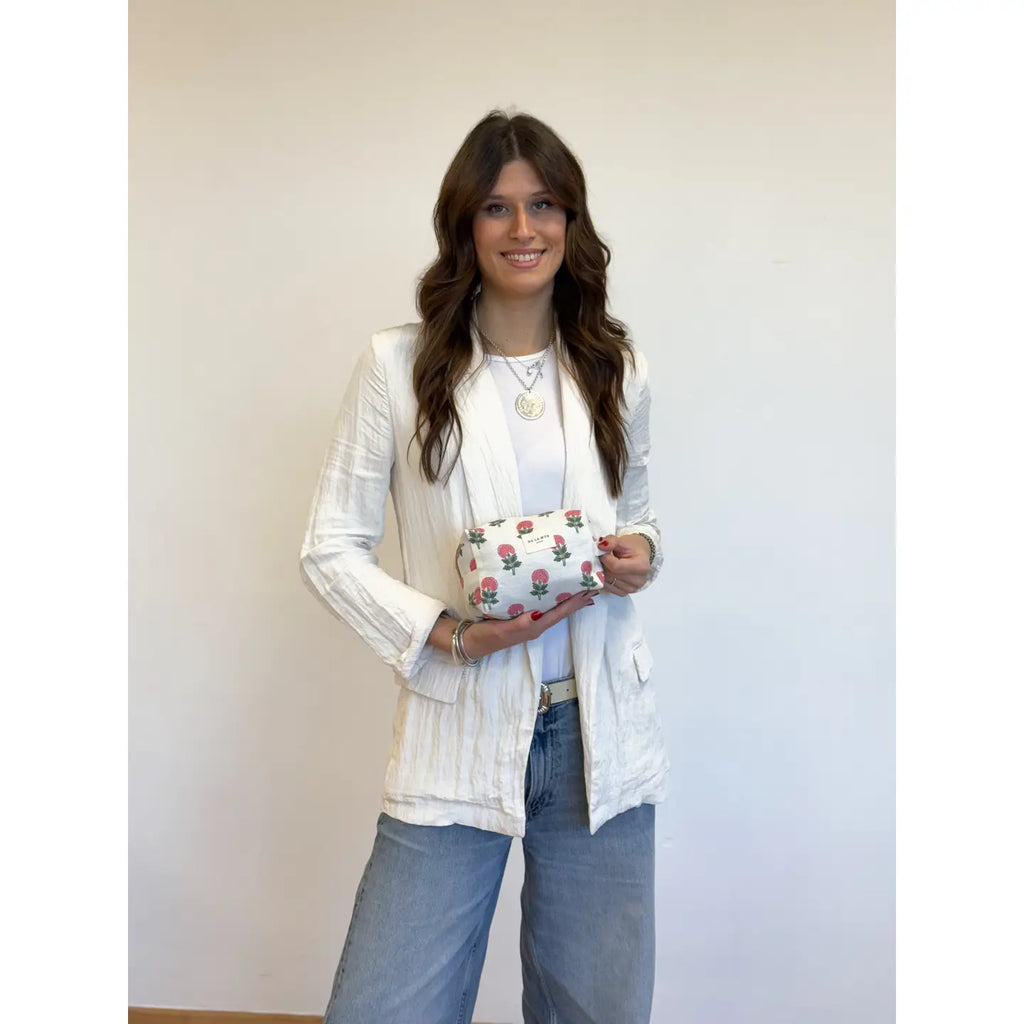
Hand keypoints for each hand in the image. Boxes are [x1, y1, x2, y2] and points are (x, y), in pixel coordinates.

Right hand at [460, 590, 595, 660]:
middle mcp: (535, 625)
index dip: (574, 603)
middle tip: (592, 587)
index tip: (589, 591)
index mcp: (533, 627)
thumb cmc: (486, 636)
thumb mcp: (502, 630)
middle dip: (577, 600)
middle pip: (561, 611)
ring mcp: (528, 622)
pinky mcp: (521, 618)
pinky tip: (554, 593)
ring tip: (580, 589)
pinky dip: (553, 599)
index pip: (559, 613)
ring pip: (554, 609)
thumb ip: (519, 624)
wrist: (470, 642)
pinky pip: (542, 607)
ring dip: (568, 600)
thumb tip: (537, 616)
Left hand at [597, 533, 650, 595]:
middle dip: (602, 565)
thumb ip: (612, 541)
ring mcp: (631, 589)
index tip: (602, 551)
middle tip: (603, 557)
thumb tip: (600, 545)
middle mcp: (638, 581)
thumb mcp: (623, 541)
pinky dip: (604, 579)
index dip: (604, 558)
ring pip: (606, 582)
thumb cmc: (633, 548)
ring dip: (602, 572)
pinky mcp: (624, 593)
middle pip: (610, 575)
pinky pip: (607, 588)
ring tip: (606, 564)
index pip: (615, 566)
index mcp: (641, 566)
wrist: (639, 556)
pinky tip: (608, 572)